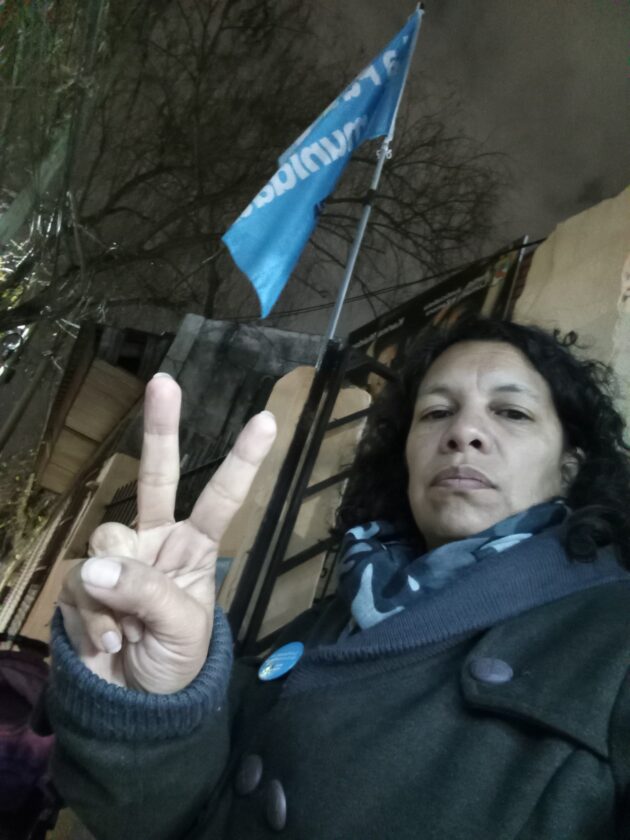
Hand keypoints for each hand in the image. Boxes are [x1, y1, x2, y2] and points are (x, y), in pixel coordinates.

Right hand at [58, 373, 276, 692]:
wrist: (133, 710)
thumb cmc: (175, 665)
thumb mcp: (181, 631)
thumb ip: (146, 593)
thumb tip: (96, 566)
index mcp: (195, 548)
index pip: (222, 498)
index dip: (241, 461)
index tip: (267, 420)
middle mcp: (156, 540)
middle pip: (158, 477)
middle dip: (161, 429)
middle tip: (165, 382)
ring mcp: (118, 558)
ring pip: (107, 539)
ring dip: (116, 592)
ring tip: (130, 631)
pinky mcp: (82, 582)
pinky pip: (78, 583)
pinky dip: (91, 618)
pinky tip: (106, 643)